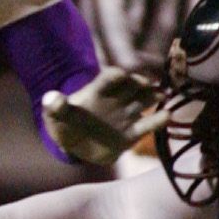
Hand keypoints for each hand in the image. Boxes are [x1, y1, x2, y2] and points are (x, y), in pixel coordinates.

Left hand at [40, 64, 164, 164]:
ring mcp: (125, 115)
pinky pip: (146, 126)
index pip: (108, 79)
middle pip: (131, 86)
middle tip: (150, 82)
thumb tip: (50, 97)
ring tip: (164, 94)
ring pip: (143, 101)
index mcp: (97, 92)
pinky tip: (167, 116)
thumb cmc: (64, 124)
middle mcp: (115, 100)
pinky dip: (157, 121)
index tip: (122, 74)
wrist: (74, 145)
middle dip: (140, 82)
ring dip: (154, 96)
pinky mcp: (131, 134)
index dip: (115, 75)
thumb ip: (54, 106)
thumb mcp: (54, 116)